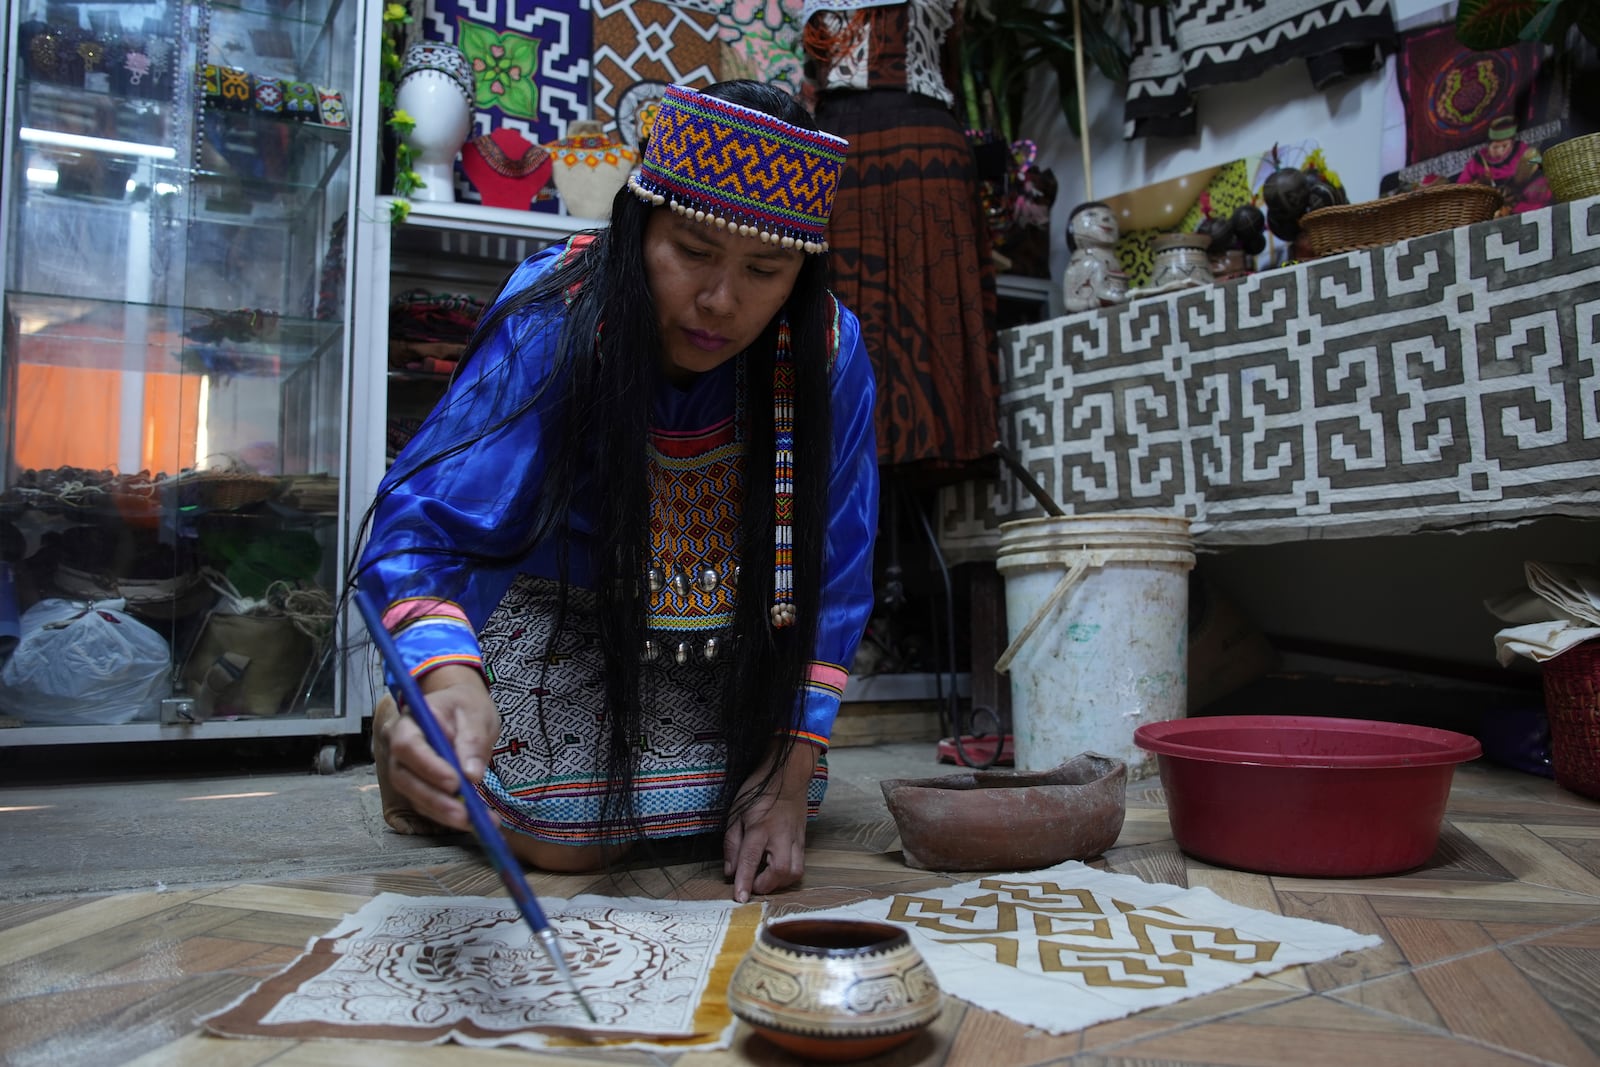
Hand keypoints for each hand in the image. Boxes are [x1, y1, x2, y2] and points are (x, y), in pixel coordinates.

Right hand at [374, 664, 500, 832]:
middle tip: (464, 814)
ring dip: (444, 813)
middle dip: (435, 800)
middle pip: (406, 779)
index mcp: (410, 723)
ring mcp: (407, 770)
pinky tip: (475, 822)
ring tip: (475, 822)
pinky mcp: (419, 787)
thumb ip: (473, 741)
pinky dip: (449, 816)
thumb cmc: (465, 706)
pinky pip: (428, 805)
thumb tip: (471, 775)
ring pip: (415, 797)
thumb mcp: (476, 715)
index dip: (428, 767)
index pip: (408, 746)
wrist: (460, 708)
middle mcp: (400, 750)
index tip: (454, 783)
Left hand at [723, 741, 819, 901]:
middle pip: (780, 870)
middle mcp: (780, 835)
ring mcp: (795, 838)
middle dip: (766, 886)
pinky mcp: (803, 840)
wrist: (786, 775)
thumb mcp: (735, 813)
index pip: (750, 859)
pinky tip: (776, 871)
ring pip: (795, 871)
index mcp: (759, 827)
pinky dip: (788, 874)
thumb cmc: (757, 792)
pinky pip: (801, 864)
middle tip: (753, 885)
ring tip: (766, 879)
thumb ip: (731, 844)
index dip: (744, 881)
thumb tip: (730, 871)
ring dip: (780, 883)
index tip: (740, 898)